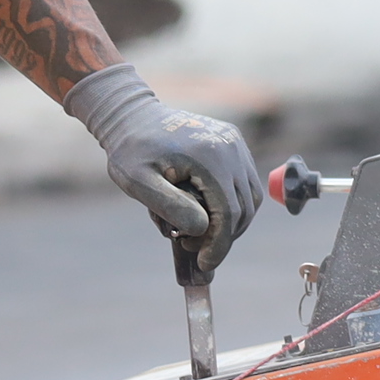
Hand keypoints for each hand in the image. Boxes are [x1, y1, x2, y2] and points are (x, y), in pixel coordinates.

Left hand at [61, 64, 258, 273]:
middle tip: (199, 252)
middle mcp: (230, 147)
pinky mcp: (233, 142)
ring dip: (233, 223)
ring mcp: (234, 143)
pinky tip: (210, 213)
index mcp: (210, 157)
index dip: (220, 245)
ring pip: (250, 197)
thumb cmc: (130, 150)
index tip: (205, 264)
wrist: (131, 115)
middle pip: (244, 208)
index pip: (229, 213)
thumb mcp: (138, 182)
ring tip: (204, 235)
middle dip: (225, 237)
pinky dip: (234, 204)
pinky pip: (245, 182)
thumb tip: (203, 229)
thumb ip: (170, 206)